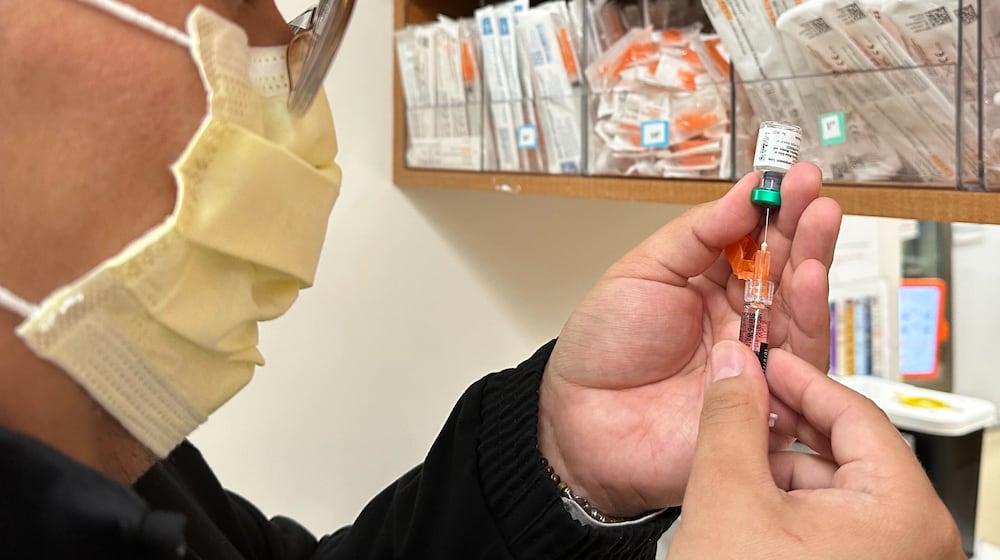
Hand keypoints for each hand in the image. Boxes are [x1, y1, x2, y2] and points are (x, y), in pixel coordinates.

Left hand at [537, 163, 841, 514]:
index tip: (791, 176)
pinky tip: (808, 277)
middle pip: (785, 269)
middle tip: (814, 191)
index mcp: (709, 285)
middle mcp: (740, 319)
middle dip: (803, 227)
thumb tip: (744, 192)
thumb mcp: (641, 272)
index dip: (774, 208)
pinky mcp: (767, 398)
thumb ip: (696, 235)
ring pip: (800, 307)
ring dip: (813, 260)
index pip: (754, 240)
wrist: (581, 420)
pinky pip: (798, 359)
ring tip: (819, 221)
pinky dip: (807, 316)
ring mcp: (755, 358)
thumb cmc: (602, 348)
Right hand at [667, 341, 964, 559]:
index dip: (799, 379)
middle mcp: (918, 543)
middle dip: (784, 431)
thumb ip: (731, 420)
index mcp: (905, 514)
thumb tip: (735, 366)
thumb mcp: (728, 498)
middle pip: (847, 453)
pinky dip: (790, 511)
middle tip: (739, 409)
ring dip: (781, 474)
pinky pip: (836, 528)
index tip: (764, 360)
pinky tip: (748, 513)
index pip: (855, 412)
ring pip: (837, 492)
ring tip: (731, 471)